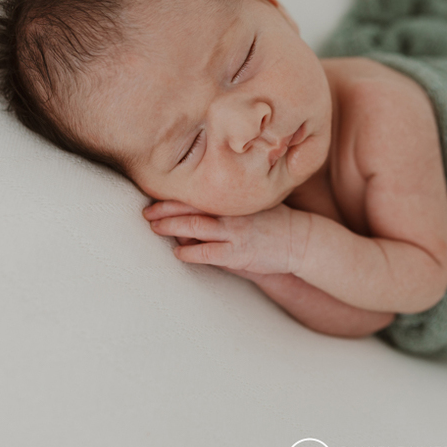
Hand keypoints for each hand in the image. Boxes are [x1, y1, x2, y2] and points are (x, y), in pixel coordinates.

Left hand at [143, 200, 310, 275]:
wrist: (300, 240)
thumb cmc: (274, 223)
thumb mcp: (253, 207)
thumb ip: (228, 209)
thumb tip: (201, 210)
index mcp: (233, 200)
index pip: (198, 193)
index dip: (175, 194)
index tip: (156, 194)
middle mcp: (231, 213)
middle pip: (191, 206)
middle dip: (165, 208)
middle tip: (146, 211)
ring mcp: (234, 233)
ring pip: (195, 226)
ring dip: (171, 226)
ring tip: (154, 227)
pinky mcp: (238, 254)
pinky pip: (208, 253)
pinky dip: (190, 253)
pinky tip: (178, 253)